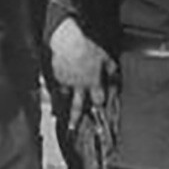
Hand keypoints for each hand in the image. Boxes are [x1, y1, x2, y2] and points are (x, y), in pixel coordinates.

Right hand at [48, 18, 117, 141]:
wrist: (69, 41)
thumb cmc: (87, 46)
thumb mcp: (105, 56)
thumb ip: (110, 68)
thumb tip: (115, 74)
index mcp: (93, 82)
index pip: (98, 98)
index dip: (99, 102)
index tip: (99, 106)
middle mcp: (79, 86)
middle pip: (77, 106)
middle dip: (75, 118)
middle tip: (72, 127)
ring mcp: (66, 82)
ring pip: (64, 96)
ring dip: (63, 104)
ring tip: (58, 112)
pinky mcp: (55, 75)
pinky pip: (55, 85)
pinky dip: (54, 88)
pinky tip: (52, 90)